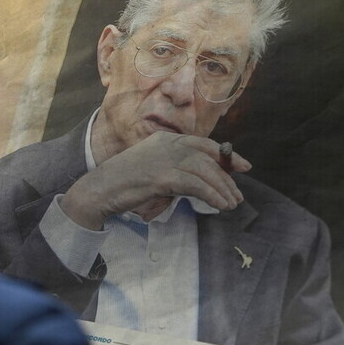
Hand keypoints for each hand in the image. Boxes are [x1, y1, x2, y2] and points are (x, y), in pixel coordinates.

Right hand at [60, 132, 251, 228]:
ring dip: (222, 189)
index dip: (226, 156)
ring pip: (205, 171)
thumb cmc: (122, 183)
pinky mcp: (162, 176)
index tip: (244, 167)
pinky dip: (211, 195)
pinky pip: (195, 185)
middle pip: (208, 158)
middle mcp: (167, 144)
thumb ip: (173, 168)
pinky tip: (220, 205)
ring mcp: (164, 158)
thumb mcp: (151, 169)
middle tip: (238, 195)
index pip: (204, 144)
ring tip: (231, 204)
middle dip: (227, 177)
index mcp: (164, 139)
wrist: (99, 190)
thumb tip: (200, 180)